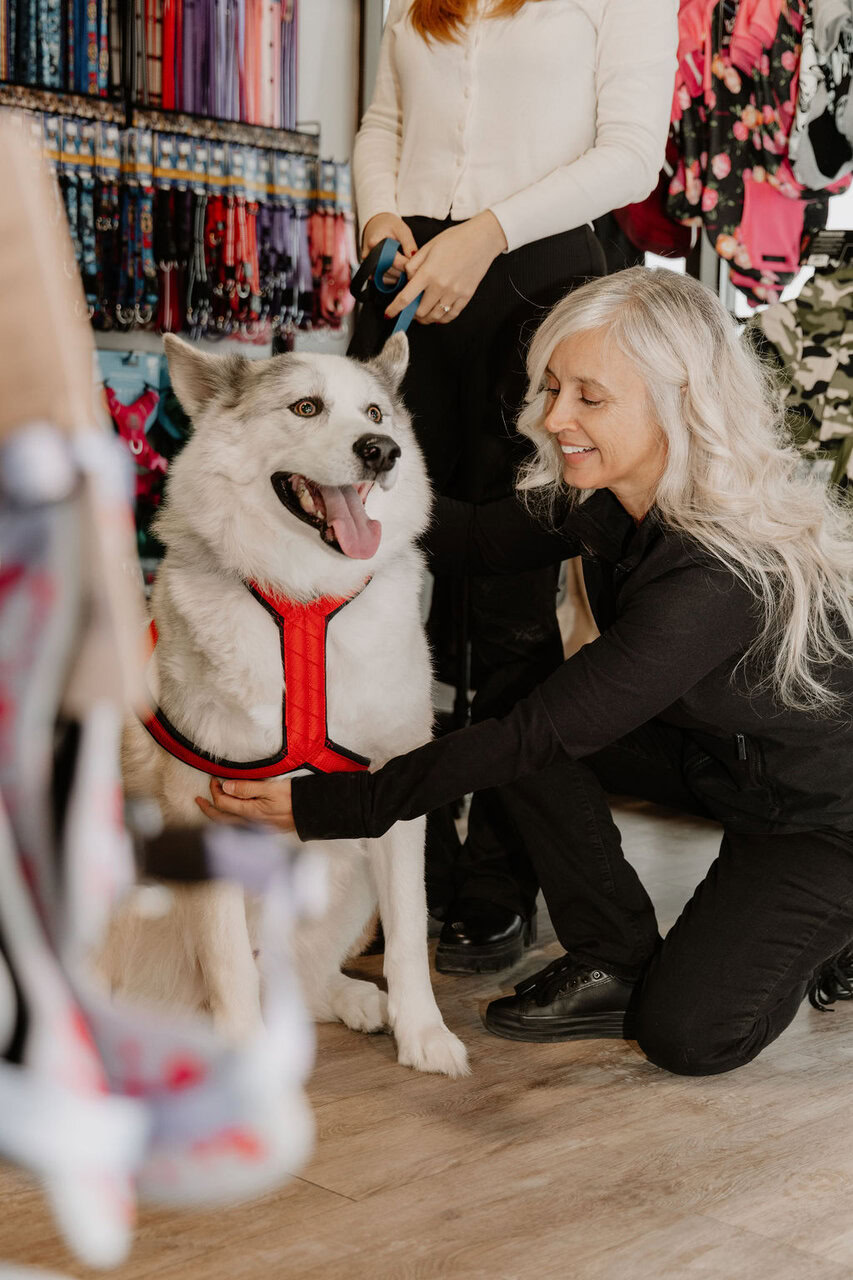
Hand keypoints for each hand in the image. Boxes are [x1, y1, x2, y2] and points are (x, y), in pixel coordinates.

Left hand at [195, 777, 295, 831]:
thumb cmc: (294, 799)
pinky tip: (231, 817)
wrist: (313, 813)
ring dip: (217, 816)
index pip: (223, 802)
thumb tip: (226, 786)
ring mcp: (256, 828)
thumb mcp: (271, 789)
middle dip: (208, 808)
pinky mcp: (263, 829)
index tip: (214, 778)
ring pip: (229, 825)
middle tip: (199, 799)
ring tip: (210, 808)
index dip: (215, 790)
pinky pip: (239, 827)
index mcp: (250, 812)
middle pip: (221, 819)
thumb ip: (247, 788)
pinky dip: (229, 821)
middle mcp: (250, 823)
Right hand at [361, 212, 417, 284]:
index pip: (394, 260)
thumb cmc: (389, 226)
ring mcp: (367, 265)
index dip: (407, 265)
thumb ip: (409, 244)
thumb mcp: (402, 230)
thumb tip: (414, 260)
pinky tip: (398, 272)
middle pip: (389, 271)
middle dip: (403, 272)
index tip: (416, 265)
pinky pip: (382, 281)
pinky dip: (392, 279)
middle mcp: (368, 256)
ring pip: (385, 279)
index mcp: (375, 242)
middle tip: (413, 269)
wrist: (376, 226)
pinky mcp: (369, 271)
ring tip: (406, 269)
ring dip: (398, 277)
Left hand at [385, 211, 507, 325]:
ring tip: (422, 314)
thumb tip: (406, 280)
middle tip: (410, 309)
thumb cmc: (455, 239)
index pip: (406, 297)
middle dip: (411, 313)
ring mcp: (454, 293)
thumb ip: (414, 265)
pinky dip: (441, 319)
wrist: (482, 240)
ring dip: (425, 318)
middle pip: (420, 311)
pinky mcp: (466, 297)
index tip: (389, 314)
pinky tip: (437, 315)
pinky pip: (450, 316)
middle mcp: (440, 286)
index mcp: (428, 273)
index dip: (395, 309)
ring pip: (434, 317)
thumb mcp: (428, 247)